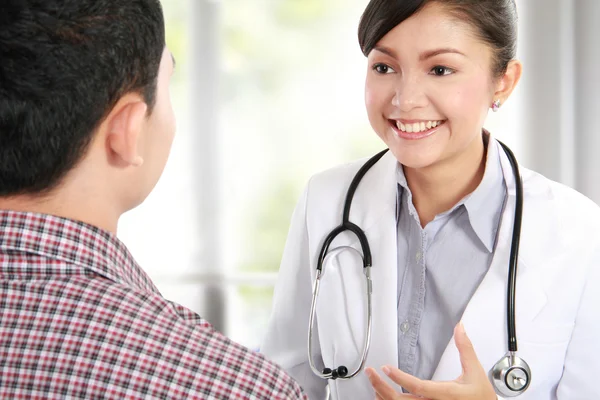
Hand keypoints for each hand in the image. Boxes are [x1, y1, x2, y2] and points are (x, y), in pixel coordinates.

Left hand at [365, 323, 496, 399]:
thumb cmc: (481, 398)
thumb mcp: (475, 372)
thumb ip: (465, 349)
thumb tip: (459, 328)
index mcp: (446, 394)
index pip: (418, 387)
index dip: (400, 378)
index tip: (386, 368)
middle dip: (382, 387)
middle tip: (371, 373)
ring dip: (383, 395)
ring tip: (373, 382)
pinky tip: (382, 395)